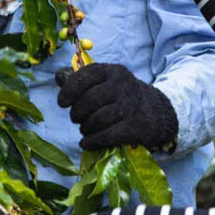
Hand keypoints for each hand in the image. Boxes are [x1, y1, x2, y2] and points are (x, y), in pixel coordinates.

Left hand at [56, 63, 177, 150]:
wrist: (156, 112)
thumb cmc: (122, 97)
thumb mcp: (106, 82)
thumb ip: (81, 80)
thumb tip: (59, 77)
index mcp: (112, 71)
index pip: (86, 76)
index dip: (69, 90)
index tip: (62, 103)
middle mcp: (123, 85)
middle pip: (90, 100)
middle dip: (77, 113)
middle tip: (77, 119)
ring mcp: (131, 106)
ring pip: (98, 119)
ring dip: (85, 128)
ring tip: (85, 130)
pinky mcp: (136, 126)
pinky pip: (108, 136)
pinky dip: (93, 141)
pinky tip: (87, 143)